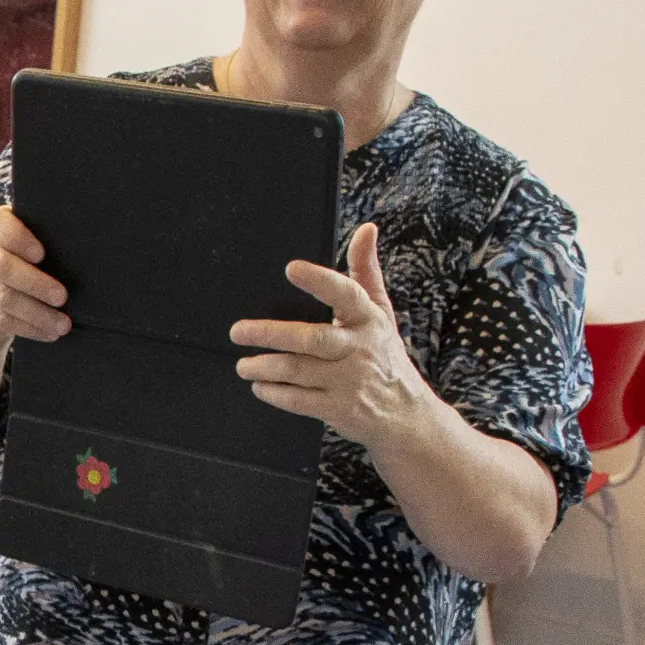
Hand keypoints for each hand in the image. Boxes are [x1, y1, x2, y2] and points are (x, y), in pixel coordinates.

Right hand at [0, 206, 70, 345]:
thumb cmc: (30, 260)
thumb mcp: (36, 242)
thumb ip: (50, 237)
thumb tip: (87, 247)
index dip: (18, 239)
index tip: (41, 254)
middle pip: (3, 266)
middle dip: (35, 284)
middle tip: (62, 297)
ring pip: (4, 298)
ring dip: (37, 313)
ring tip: (63, 324)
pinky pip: (3, 320)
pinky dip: (29, 328)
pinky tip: (49, 333)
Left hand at [231, 223, 433, 448]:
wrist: (406, 414)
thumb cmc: (385, 355)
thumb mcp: (381, 312)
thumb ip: (366, 271)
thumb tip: (366, 229)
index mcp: (369, 320)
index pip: (346, 294)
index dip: (320, 281)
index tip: (292, 268)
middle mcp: (358, 350)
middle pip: (311, 339)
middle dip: (270, 333)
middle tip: (238, 331)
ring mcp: (348, 382)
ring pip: (297, 371)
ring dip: (264, 366)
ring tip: (242, 364)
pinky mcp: (338, 409)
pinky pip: (299, 401)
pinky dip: (274, 393)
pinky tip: (259, 385)